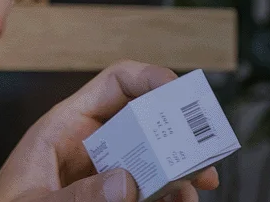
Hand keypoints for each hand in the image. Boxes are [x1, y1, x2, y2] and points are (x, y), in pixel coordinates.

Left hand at [0, 62, 221, 201]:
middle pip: (145, 122)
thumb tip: (126, 182)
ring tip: (198, 187)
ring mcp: (102, 174)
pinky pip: (146, 190)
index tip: (178, 95)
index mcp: (64, 127)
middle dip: (178, 133)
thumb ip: (75, 195)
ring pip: (153, 160)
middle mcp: (90, 145)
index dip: (150, 78)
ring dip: (180, 171)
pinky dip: (168, 195)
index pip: (116, 84)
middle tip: (205, 151)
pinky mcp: (109, 197)